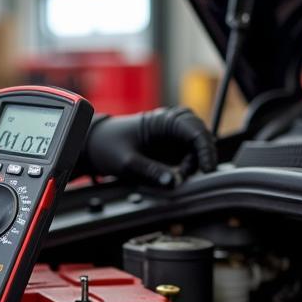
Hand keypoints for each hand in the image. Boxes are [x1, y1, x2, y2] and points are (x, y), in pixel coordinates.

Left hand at [78, 107, 216, 187]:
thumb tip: (174, 181)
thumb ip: (151, 172)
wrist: (95, 146)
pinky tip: (176, 175)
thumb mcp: (127, 162)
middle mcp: (171, 125)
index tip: (207, 168)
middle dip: (200, 157)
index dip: (206, 149)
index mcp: (162, 120)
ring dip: (193, 163)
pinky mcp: (170, 148)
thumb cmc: (108, 146)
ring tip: (176, 176)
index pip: (195, 130)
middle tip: (186, 175)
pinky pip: (188, 156)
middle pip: (201, 137)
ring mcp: (171, 136)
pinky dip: (187, 167)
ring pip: (196, 148)